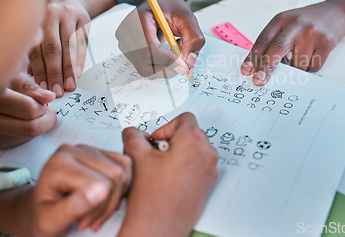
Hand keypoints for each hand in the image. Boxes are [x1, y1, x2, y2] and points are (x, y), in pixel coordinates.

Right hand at [0, 72, 57, 148]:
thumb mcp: (11, 74)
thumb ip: (31, 87)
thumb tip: (49, 97)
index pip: (28, 109)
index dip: (43, 105)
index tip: (47, 100)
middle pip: (29, 128)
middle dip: (46, 120)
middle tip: (49, 111)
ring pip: (24, 137)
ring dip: (36, 125)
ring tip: (31, 111)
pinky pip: (15, 141)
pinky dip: (25, 131)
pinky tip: (19, 118)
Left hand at [0, 144, 131, 236]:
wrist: (39, 209)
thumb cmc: (42, 215)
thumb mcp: (51, 220)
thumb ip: (74, 206)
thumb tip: (102, 189)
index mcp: (60, 162)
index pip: (102, 183)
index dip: (99, 208)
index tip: (84, 222)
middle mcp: (74, 150)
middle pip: (116, 174)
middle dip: (108, 203)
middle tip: (90, 218)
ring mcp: (88, 149)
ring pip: (124, 168)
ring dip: (117, 196)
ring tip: (96, 209)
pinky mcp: (100, 152)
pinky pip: (126, 164)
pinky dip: (122, 186)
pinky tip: (105, 198)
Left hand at [28, 0, 91, 96]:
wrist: (71, 1)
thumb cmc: (49, 21)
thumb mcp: (38, 30)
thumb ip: (33, 49)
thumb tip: (30, 75)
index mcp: (33, 18)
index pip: (35, 48)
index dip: (38, 70)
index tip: (42, 88)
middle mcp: (50, 13)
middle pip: (52, 48)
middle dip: (54, 72)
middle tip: (56, 91)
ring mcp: (68, 14)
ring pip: (68, 46)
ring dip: (68, 69)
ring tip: (69, 86)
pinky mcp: (83, 18)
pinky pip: (81, 43)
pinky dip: (79, 59)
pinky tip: (77, 73)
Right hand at [116, 0, 203, 77]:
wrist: (160, 2)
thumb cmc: (171, 7)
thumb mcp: (188, 18)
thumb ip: (193, 38)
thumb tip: (189, 63)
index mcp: (139, 18)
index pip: (149, 48)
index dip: (168, 60)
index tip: (185, 65)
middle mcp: (126, 32)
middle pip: (145, 63)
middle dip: (168, 67)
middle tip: (185, 63)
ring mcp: (125, 43)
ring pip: (146, 69)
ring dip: (165, 66)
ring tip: (175, 50)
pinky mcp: (129, 52)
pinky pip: (145, 67)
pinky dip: (160, 66)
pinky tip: (167, 52)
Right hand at [119, 113, 218, 236]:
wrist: (157, 228)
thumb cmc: (151, 198)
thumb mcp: (135, 156)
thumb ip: (134, 135)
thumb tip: (135, 133)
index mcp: (193, 141)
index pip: (184, 118)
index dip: (165, 127)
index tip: (155, 140)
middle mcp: (207, 154)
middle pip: (190, 134)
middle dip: (171, 141)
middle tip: (155, 155)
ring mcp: (210, 171)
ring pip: (194, 150)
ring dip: (177, 154)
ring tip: (160, 169)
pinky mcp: (208, 185)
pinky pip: (198, 166)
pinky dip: (184, 167)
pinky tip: (166, 180)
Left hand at [241, 1, 344, 85]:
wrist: (336, 12)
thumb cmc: (307, 21)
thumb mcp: (286, 24)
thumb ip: (273, 41)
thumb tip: (261, 67)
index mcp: (281, 19)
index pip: (263, 40)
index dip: (252, 57)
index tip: (246, 70)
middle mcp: (295, 25)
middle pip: (277, 49)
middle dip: (266, 68)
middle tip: (259, 80)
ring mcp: (311, 34)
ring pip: (296, 64)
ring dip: (295, 67)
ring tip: (302, 53)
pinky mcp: (326, 43)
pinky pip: (312, 67)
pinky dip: (309, 67)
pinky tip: (313, 54)